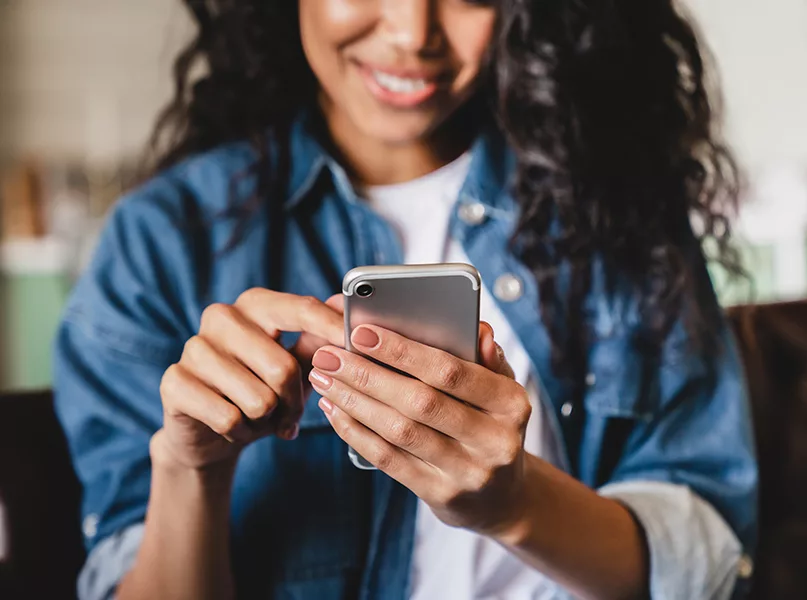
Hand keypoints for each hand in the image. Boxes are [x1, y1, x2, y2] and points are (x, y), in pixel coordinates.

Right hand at [154, 290, 343, 469]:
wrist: (210, 432)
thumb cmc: (261, 390)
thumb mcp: (296, 366)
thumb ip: (319, 340)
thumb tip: (346, 308)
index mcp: (256, 304)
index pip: (301, 309)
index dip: (332, 329)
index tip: (357, 345)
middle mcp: (222, 316)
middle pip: (282, 367)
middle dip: (294, 402)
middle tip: (290, 415)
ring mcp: (194, 347)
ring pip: (258, 399)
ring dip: (266, 420)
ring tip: (258, 418)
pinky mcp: (174, 381)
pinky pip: (228, 418)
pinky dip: (240, 432)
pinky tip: (234, 427)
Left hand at [309, 322, 531, 535]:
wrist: (502, 497)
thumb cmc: (491, 426)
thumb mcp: (501, 391)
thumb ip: (486, 358)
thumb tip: (478, 329)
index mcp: (511, 404)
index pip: (452, 372)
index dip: (403, 351)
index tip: (362, 332)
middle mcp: (494, 440)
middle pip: (420, 402)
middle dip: (367, 375)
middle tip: (329, 356)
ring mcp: (468, 472)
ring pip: (400, 431)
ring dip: (354, 402)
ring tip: (324, 379)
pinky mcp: (441, 495)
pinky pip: (390, 460)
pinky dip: (356, 432)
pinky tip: (335, 411)